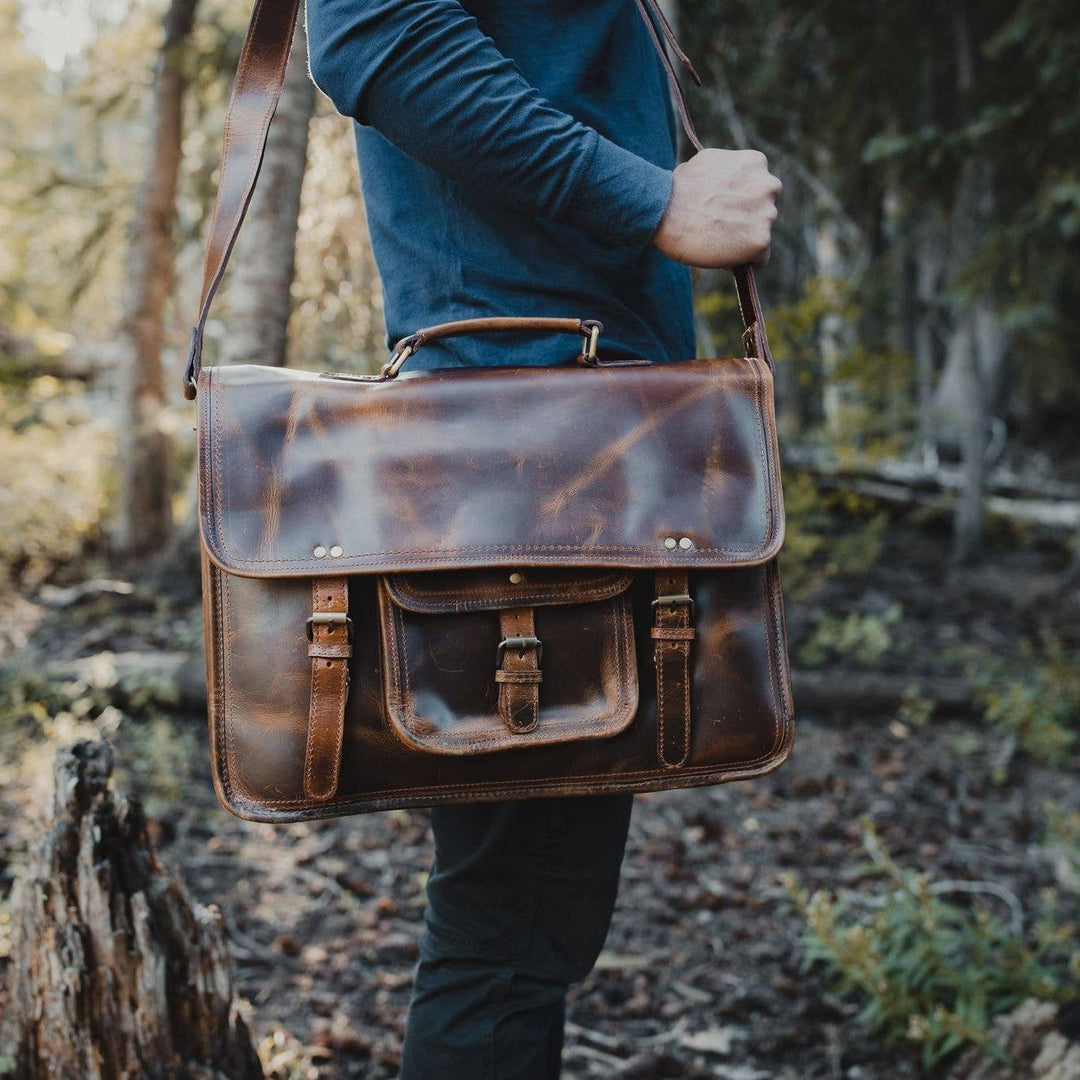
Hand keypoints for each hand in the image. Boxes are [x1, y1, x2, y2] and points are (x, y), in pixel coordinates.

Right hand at [652, 148, 781, 267]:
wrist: (664, 211)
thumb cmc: (677, 189)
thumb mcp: (706, 163)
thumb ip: (725, 172)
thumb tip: (724, 184)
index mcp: (756, 163)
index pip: (759, 188)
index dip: (740, 202)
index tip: (725, 210)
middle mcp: (768, 185)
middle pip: (764, 211)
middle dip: (746, 219)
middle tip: (720, 227)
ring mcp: (767, 214)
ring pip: (762, 234)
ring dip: (744, 240)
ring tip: (717, 242)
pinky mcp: (760, 241)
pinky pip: (759, 258)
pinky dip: (744, 261)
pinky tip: (724, 257)